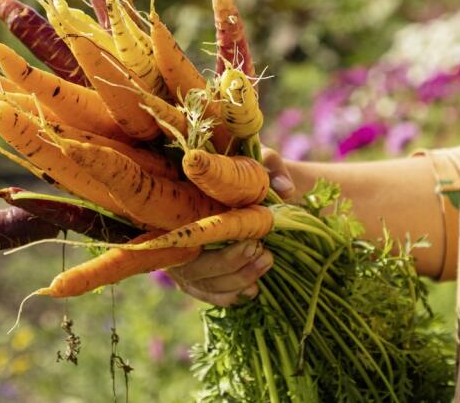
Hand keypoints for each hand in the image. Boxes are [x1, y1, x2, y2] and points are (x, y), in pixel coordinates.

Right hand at [167, 147, 294, 305]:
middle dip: (230, 262)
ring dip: (237, 278)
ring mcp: (183, 262)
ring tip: (267, 261)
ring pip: (203, 283)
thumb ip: (272, 169)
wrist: (255, 193)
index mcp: (181, 205)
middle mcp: (173, 238)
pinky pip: (209, 295)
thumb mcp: (261, 163)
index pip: (183, 227)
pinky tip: (254, 288)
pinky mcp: (196, 280)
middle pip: (192, 264)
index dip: (210, 236)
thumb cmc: (250, 175)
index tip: (249, 239)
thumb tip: (285, 189)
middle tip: (263, 252)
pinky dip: (231, 295)